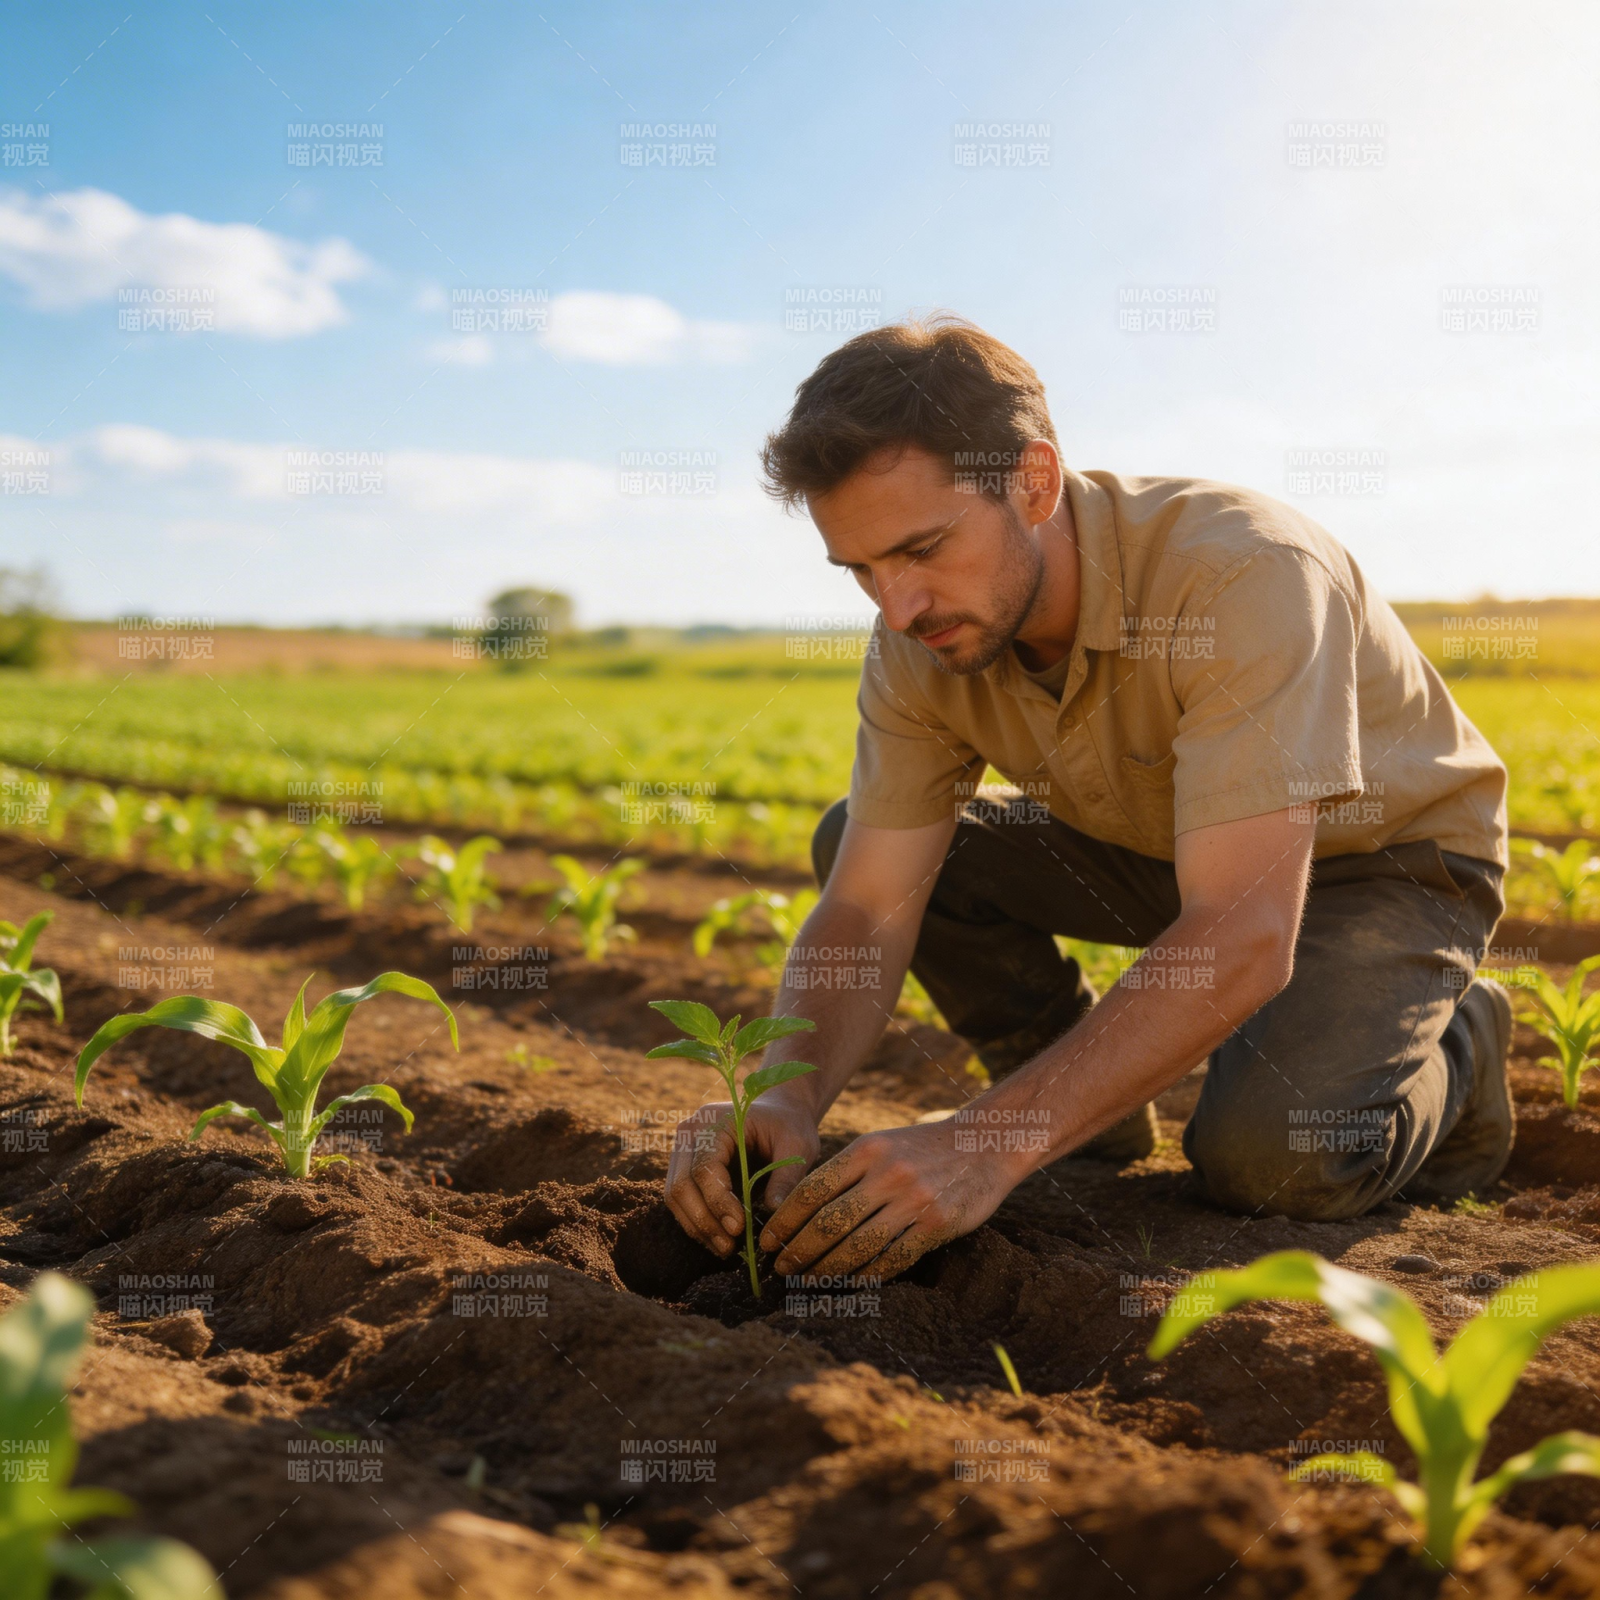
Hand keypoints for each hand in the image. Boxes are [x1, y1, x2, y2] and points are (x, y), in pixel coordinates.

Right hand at [663, 1093, 820, 1257]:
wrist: (778, 1108)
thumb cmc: (788, 1123)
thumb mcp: (797, 1144)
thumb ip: (785, 1177)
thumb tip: (773, 1213)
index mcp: (714, 1122)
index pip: (704, 1168)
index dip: (718, 1202)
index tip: (739, 1228)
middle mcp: (690, 1133)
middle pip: (680, 1185)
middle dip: (704, 1221)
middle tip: (729, 1247)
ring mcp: (683, 1149)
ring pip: (675, 1196)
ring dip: (697, 1226)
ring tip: (725, 1248)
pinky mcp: (685, 1165)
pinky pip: (681, 1198)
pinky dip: (696, 1221)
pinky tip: (718, 1238)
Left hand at [759, 1119, 1023, 1281]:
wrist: (985, 1144)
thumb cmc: (922, 1148)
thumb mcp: (882, 1144)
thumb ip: (847, 1171)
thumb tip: (799, 1210)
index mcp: (866, 1150)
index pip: (811, 1190)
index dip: (784, 1221)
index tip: (767, 1242)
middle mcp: (886, 1173)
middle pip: (828, 1223)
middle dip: (798, 1252)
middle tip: (782, 1269)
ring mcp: (912, 1199)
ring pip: (856, 1246)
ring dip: (826, 1270)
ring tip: (809, 1280)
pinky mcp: (936, 1224)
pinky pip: (892, 1259)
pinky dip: (867, 1275)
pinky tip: (852, 1283)